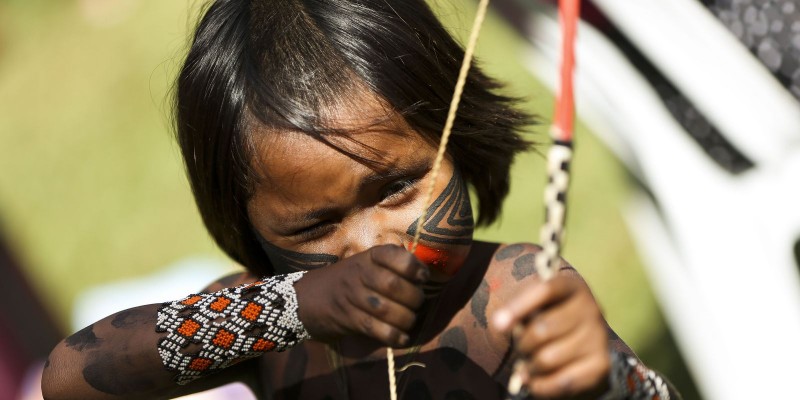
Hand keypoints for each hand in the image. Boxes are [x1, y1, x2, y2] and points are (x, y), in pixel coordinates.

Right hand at [294, 244, 428, 346]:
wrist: (308, 298)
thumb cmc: (348, 280)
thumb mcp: (366, 264)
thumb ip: (392, 265)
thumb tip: (424, 273)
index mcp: (369, 257)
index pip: (394, 255)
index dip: (413, 266)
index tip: (423, 277)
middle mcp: (359, 273)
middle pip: (393, 285)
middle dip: (414, 298)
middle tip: (418, 303)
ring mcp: (352, 296)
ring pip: (386, 309)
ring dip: (406, 319)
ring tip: (410, 320)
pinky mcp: (347, 319)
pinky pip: (374, 329)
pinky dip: (393, 336)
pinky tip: (402, 338)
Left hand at [492, 274, 609, 398]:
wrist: (581, 343)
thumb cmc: (548, 317)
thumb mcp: (534, 304)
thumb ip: (517, 309)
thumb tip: (501, 324)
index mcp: (572, 286)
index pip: (545, 290)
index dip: (519, 307)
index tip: (498, 324)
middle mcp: (591, 309)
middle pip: (542, 329)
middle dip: (522, 343)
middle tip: (521, 348)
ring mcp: (598, 337)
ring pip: (548, 359)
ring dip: (529, 367)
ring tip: (529, 364)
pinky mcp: (602, 365)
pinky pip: (562, 382)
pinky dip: (541, 386)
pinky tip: (535, 381)